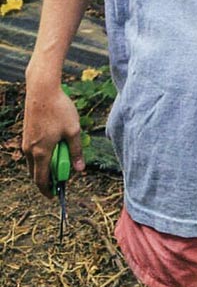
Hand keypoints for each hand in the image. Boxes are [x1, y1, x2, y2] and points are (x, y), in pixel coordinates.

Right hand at [21, 81, 84, 197]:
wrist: (42, 91)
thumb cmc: (59, 110)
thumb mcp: (73, 131)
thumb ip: (76, 151)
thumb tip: (80, 169)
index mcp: (40, 152)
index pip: (41, 180)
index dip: (48, 190)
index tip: (56, 195)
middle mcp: (29, 150)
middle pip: (36, 173)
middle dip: (48, 179)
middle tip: (63, 178)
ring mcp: (26, 142)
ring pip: (34, 163)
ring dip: (46, 166)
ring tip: (63, 159)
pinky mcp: (27, 135)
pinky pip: (33, 153)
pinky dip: (43, 155)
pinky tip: (56, 147)